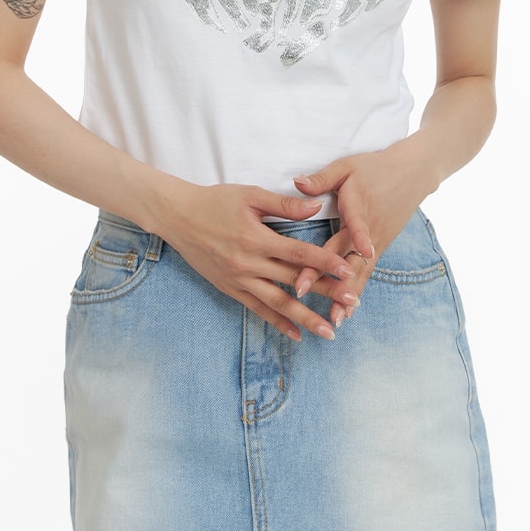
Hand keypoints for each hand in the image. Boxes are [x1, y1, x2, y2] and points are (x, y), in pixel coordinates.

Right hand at [151, 182, 360, 341]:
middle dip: (325, 292)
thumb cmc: (215, 201)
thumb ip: (284, 205)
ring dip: (305, 318)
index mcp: (256, 238)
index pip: (298, 254)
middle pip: (294, 281)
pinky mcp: (230, 289)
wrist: (178, 217)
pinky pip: (258, 309)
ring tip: (329, 331)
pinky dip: (277, 323)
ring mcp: (239, 280)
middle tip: (351, 303)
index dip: (325, 262)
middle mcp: (248, 263)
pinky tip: (296, 335)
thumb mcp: (250, 196)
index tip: (348, 270)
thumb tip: (317, 207)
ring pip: (278, 303)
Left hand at [292, 145, 429, 324]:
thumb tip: (296, 183)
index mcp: (359, 209)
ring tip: (337, 319)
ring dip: (349, 295)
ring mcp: (377, 242)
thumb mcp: (347, 167)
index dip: (343, 249)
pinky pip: (367, 272)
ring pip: (361, 273)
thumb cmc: (375, 167)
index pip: (351, 232)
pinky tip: (347, 311)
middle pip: (351, 260)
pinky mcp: (379, 248)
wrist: (412, 173)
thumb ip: (321, 178)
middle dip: (334, 282)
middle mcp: (369, 232)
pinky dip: (357, 291)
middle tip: (317, 302)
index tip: (342, 264)